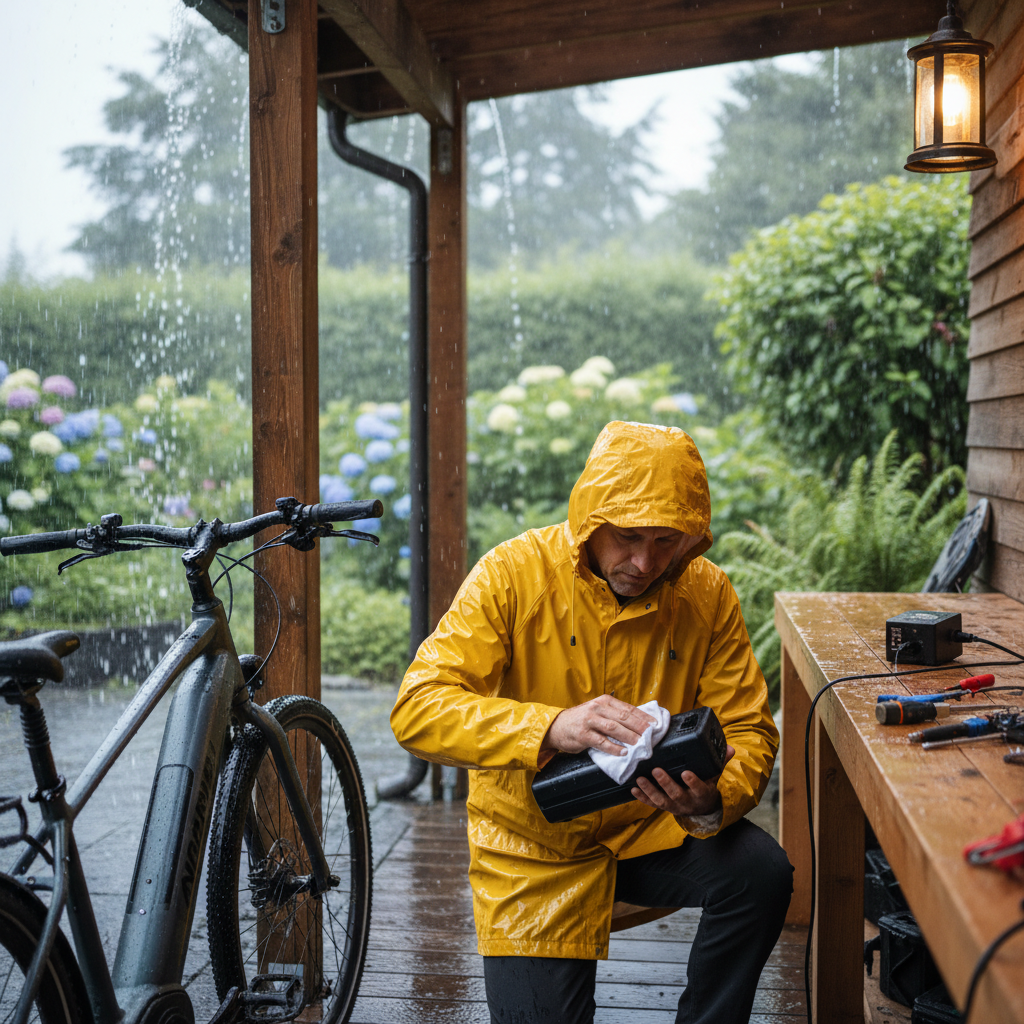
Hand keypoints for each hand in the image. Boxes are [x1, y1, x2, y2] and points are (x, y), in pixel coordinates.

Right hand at [541, 694, 655, 755]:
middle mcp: (597, 708)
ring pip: (613, 728)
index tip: (655, 724)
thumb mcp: (598, 711)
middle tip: (651, 734)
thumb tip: (639, 724)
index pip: (628, 708)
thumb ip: (614, 715)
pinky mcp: (583, 734)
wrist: (557, 726)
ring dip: (629, 736)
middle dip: (639, 726)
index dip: (643, 716)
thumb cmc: (581, 720)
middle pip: (623, 717)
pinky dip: (613, 747)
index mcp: (604, 701)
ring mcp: (590, 721)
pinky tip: (623, 752)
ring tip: (640, 743)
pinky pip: (601, 742)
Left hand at [630, 745, 734, 816]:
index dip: (693, 782)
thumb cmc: (706, 786)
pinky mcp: (664, 807)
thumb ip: (720, 762)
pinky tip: (634, 789)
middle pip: (677, 795)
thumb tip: (731, 748)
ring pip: (661, 801)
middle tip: (656, 770)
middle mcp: (688, 802)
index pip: (699, 789)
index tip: (686, 772)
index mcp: (702, 794)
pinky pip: (652, 804)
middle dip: (666, 783)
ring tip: (640, 779)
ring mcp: (675, 807)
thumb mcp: (715, 776)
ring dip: (650, 790)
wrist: (701, 807)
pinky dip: (642, 798)